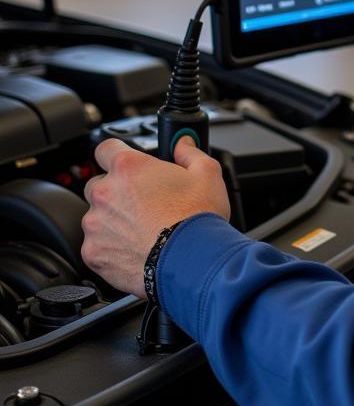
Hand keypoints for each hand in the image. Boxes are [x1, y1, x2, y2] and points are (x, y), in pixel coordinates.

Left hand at [81, 138, 230, 297]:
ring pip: (97, 217)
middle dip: (117, 190)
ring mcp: (96, 225)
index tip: (126, 162)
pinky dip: (111, 247)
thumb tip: (182, 144)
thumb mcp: (207, 173)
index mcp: (129, 168)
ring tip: (143, 230)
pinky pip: (96, 245)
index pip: (106, 148)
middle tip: (143, 202)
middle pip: (99, 184)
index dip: (117, 153)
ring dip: (114, 220)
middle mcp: (105, 193)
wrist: (192, 262)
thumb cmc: (197, 218)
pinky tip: (136, 248)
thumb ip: (189, 152)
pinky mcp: (93, 253)